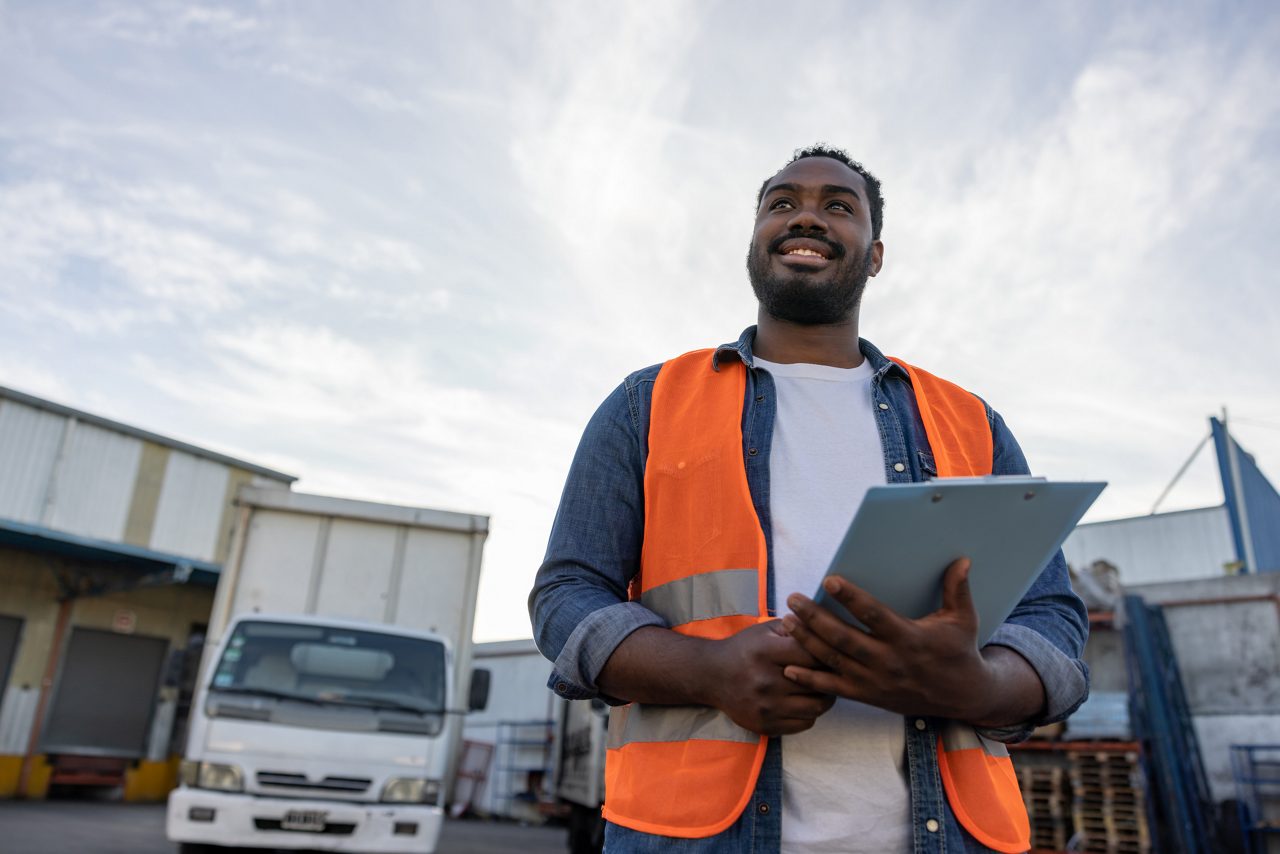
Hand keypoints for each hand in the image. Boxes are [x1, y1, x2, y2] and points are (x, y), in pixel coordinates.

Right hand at [705, 620, 835, 735]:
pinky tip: (804, 702)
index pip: (814, 655)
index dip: (829, 654)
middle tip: (833, 672)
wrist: (712, 676)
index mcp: (767, 652)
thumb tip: (827, 630)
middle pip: (819, 683)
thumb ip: (796, 628)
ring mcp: (766, 707)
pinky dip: (810, 713)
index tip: (834, 653)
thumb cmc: (744, 649)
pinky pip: (805, 724)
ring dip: (824, 697)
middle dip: (830, 677)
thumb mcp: (766, 630)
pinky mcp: (766, 725)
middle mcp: (766, 682)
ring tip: (821, 688)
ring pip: (816, 707)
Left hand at [780, 558, 1000, 721]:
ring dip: (806, 641)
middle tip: (793, 598)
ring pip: (833, 660)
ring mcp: (875, 681)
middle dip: (815, 618)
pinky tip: (789, 668)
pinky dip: (810, 680)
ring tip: (785, 621)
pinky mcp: (868, 696)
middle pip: (843, 638)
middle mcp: (889, 661)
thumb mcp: (963, 620)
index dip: (851, 598)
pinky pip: (834, 688)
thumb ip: (957, 589)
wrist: (963, 697)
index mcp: (909, 638)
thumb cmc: (959, 652)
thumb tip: (962, 560)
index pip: (874, 615)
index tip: (829, 580)